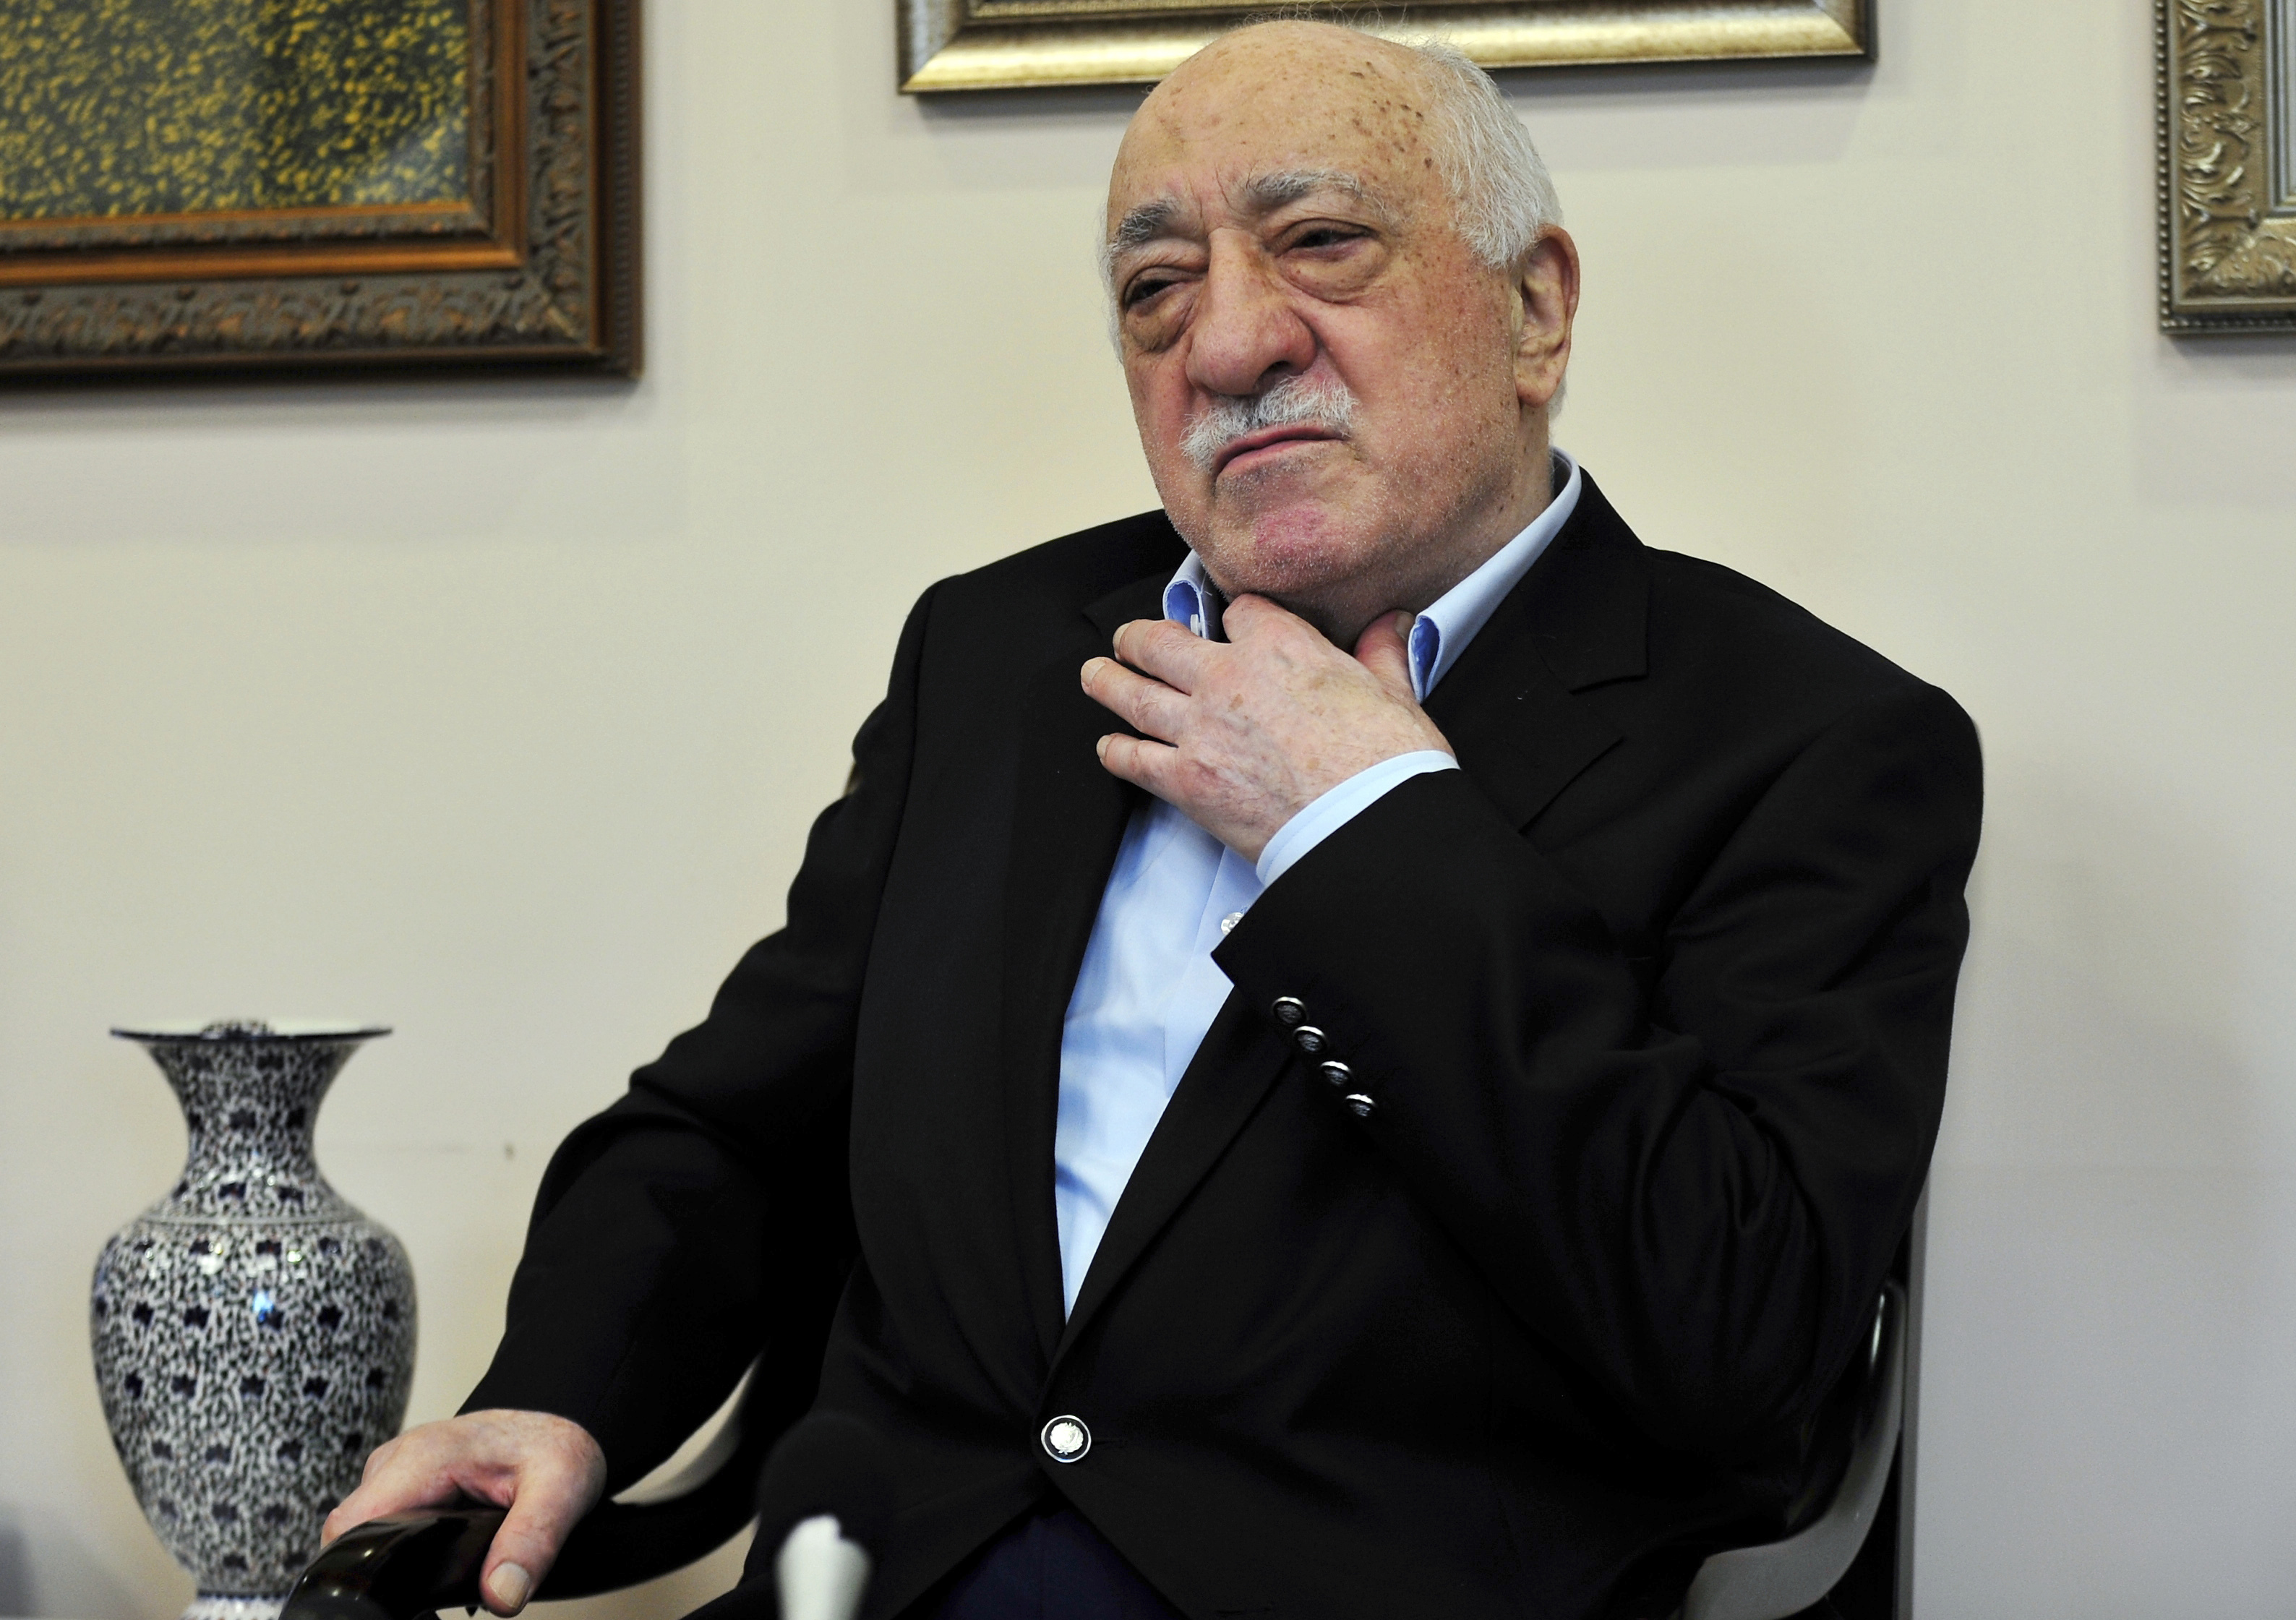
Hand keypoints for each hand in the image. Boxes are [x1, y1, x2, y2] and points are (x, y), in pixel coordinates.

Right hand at [320, 1409, 606, 1615]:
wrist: (559, 1426)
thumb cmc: (557, 1449)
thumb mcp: (562, 1491)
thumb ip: (533, 1541)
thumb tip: (501, 1595)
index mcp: (424, 1457)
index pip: (352, 1524)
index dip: (360, 1568)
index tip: (393, 1599)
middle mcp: (397, 1461)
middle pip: (351, 1534)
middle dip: (380, 1571)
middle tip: (430, 1596)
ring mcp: (395, 1473)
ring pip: (364, 1532)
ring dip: (391, 1561)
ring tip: (439, 1580)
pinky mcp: (402, 1488)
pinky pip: (381, 1525)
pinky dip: (400, 1548)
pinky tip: (433, 1566)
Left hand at [1081, 596, 1452, 860]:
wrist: (1366, 825)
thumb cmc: (1384, 765)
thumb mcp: (1394, 693)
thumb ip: (1381, 653)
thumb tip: (1391, 625)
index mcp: (1280, 647)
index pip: (1239, 610)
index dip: (1235, 616)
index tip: (1230, 624)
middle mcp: (1228, 680)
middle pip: (1161, 642)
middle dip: (1140, 637)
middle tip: (1130, 639)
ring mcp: (1200, 730)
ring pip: (1133, 693)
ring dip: (1108, 680)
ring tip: (1096, 674)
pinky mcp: (1186, 781)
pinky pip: (1132, 759)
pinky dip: (1115, 751)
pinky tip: (1109, 746)